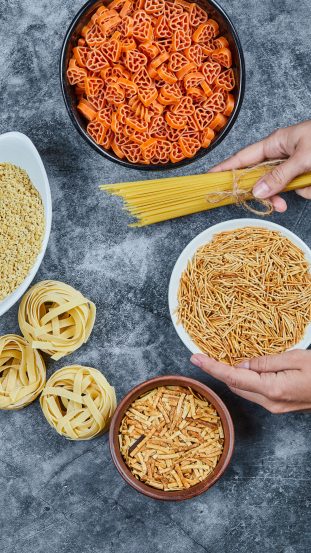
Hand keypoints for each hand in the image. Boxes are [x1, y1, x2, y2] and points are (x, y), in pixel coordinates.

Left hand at [191, 350, 310, 412]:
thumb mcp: (294, 358)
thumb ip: (264, 361)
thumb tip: (242, 363)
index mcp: (272, 389)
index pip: (233, 377)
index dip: (211, 367)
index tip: (195, 358)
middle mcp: (270, 403)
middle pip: (235, 385)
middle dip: (219, 370)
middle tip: (205, 355)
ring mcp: (275, 407)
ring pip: (244, 390)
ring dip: (233, 375)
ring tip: (222, 358)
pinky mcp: (280, 406)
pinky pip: (256, 392)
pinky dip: (247, 380)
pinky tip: (246, 368)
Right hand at [210, 120, 310, 212]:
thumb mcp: (302, 157)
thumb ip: (280, 175)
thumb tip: (257, 191)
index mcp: (275, 143)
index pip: (243, 158)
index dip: (226, 168)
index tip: (210, 178)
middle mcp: (281, 154)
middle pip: (261, 178)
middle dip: (270, 193)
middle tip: (274, 204)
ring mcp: (292, 165)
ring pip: (282, 187)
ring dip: (296, 190)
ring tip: (307, 186)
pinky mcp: (303, 174)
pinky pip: (298, 189)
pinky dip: (307, 189)